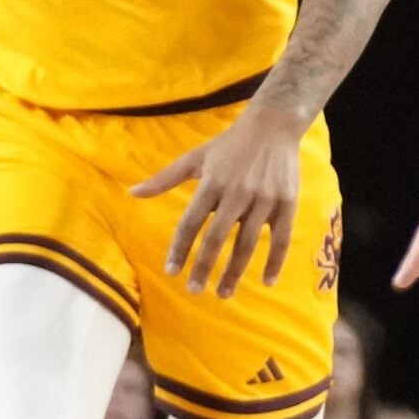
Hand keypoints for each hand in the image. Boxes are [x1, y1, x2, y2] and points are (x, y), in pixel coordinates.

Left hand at [132, 103, 304, 296]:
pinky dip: (274, 261)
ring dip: (235, 272)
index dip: (179, 248)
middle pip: (217, 237)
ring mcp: (263, 199)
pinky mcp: (287, 203)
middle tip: (195, 290)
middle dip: (204, 266)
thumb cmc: (229, 145)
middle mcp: (236, 193)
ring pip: (247, 243)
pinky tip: (266, 281)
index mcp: (212, 182)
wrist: (273, 125)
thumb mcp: (195, 158)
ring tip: (224, 294)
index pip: (191, 222)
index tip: (171, 271)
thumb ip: (164, 178)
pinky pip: (281, 239)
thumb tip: (131, 193)